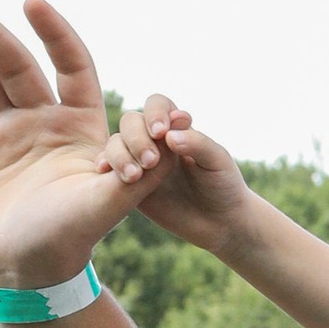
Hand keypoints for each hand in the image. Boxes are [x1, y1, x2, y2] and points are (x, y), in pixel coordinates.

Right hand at [0, 0, 132, 292]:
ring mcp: (8, 144)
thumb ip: (133, 172)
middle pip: (19, 69)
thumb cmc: (72, 241)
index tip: (33, 2)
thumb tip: (169, 138)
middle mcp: (44, 127)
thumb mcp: (106, 204)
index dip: (55, 34)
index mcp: (80, 128)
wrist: (29, 279)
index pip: (73, 67)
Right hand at [101, 93, 256, 250]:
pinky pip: (109, 168)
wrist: (219, 222)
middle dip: (137, 138)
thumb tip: (168, 136)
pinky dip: (105, 165)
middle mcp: (155, 141)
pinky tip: (105, 171)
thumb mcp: (218, 161)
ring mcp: (140, 161)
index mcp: (177, 128)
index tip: (161, 132)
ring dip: (120, 154)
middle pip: (131, 122)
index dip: (155, 113)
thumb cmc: (223, 185)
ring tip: (134, 175)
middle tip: (151, 162)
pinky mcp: (128, 184)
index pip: (158, 105)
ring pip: (116, 143)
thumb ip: (197, 143)